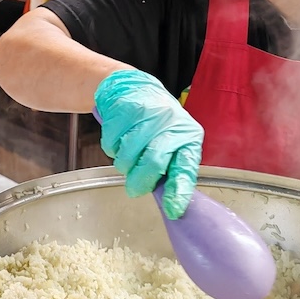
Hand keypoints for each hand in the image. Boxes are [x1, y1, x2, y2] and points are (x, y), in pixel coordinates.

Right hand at [93, 69, 203, 219]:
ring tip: (128, 153)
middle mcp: (171, 124)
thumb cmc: (156, 124)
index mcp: (188, 136)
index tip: (173, 210)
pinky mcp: (124, 109)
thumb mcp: (172, 144)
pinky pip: (111, 144)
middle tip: (134, 188)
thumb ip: (170, 169)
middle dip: (140, 181)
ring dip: (123, 163)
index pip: (186, 167)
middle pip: (153, 163)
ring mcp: (147, 115)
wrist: (134, 89)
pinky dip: (112, 148)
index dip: (178, 191)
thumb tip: (170, 203)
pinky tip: (120, 138)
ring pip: (127, 157)